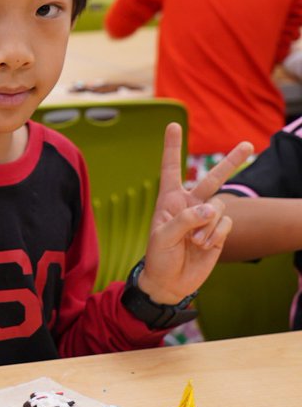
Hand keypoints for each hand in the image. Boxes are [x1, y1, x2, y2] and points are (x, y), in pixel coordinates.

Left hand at [141, 123, 252, 302]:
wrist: (171, 282)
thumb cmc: (159, 257)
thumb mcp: (163, 237)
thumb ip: (186, 219)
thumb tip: (211, 208)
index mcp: (169, 199)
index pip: (171, 168)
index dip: (171, 147)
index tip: (173, 124)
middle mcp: (189, 204)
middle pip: (211, 178)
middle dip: (230, 161)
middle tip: (247, 144)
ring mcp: (206, 217)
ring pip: (220, 206)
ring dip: (208, 226)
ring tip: (194, 241)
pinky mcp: (218, 230)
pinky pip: (226, 224)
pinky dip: (216, 235)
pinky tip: (205, 246)